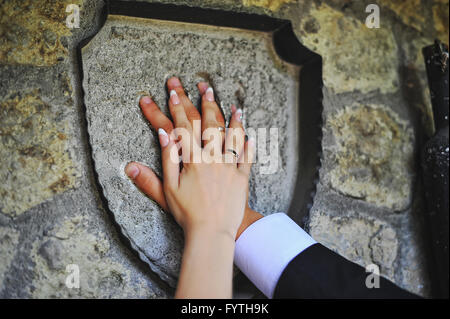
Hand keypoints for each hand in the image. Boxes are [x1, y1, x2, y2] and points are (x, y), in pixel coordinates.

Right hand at [125, 77, 260, 238]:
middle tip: (201, 86)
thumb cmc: (187, 213)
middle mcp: (212, 158)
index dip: (177, 108)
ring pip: (229, 136)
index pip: (184, 128)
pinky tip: (248, 130)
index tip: (172, 92)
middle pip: (207, 125)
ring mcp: (229, 167)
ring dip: (228, 117)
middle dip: (202, 103)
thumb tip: (161, 135)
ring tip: (226, 100)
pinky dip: (247, 143)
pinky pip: (246, 156)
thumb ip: (164, 161)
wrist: (212, 233)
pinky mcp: (241, 177)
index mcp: (192, 160)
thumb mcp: (167, 190)